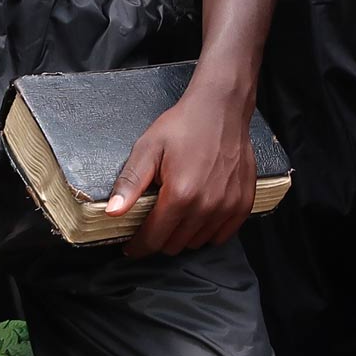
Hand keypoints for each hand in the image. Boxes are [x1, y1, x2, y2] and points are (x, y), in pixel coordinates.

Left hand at [105, 77, 256, 257]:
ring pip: (197, 243)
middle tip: (154, 221)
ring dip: (183, 235)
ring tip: (177, 214)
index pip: (154, 239)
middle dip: (159, 238)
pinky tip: (198, 215)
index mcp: (180, 194)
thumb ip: (130, 183)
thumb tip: (113, 212)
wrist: (222, 108)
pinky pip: (222, 236)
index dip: (138, 246)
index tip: (131, 245)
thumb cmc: (184, 125)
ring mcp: (228, 206)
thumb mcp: (148, 148)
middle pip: (174, 245)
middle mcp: (206, 206)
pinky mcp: (243, 204)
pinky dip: (207, 232)